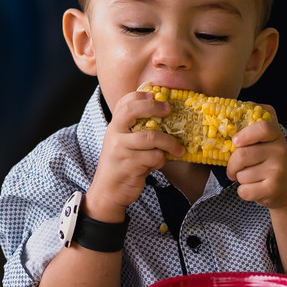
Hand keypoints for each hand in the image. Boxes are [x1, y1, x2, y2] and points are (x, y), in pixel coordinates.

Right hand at [84, 89, 183, 221]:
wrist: (108, 192)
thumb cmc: (122, 164)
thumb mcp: (125, 143)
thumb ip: (138, 130)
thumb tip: (166, 116)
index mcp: (114, 126)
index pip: (124, 102)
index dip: (141, 95)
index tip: (157, 95)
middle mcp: (114, 134)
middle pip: (133, 111)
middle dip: (154, 107)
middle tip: (169, 110)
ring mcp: (120, 149)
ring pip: (151, 137)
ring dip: (169, 143)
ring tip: (178, 149)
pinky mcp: (129, 164)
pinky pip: (154, 157)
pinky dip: (161, 161)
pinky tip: (156, 165)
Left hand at [226, 107, 286, 209]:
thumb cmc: (271, 162)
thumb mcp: (269, 140)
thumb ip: (254, 122)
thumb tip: (233, 103)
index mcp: (277, 135)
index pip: (262, 127)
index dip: (245, 134)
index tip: (235, 141)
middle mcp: (281, 151)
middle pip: (242, 155)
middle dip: (232, 165)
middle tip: (234, 168)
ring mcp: (278, 171)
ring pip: (242, 174)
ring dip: (240, 178)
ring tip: (251, 177)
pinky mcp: (273, 189)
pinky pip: (244, 190)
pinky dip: (244, 192)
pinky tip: (255, 188)